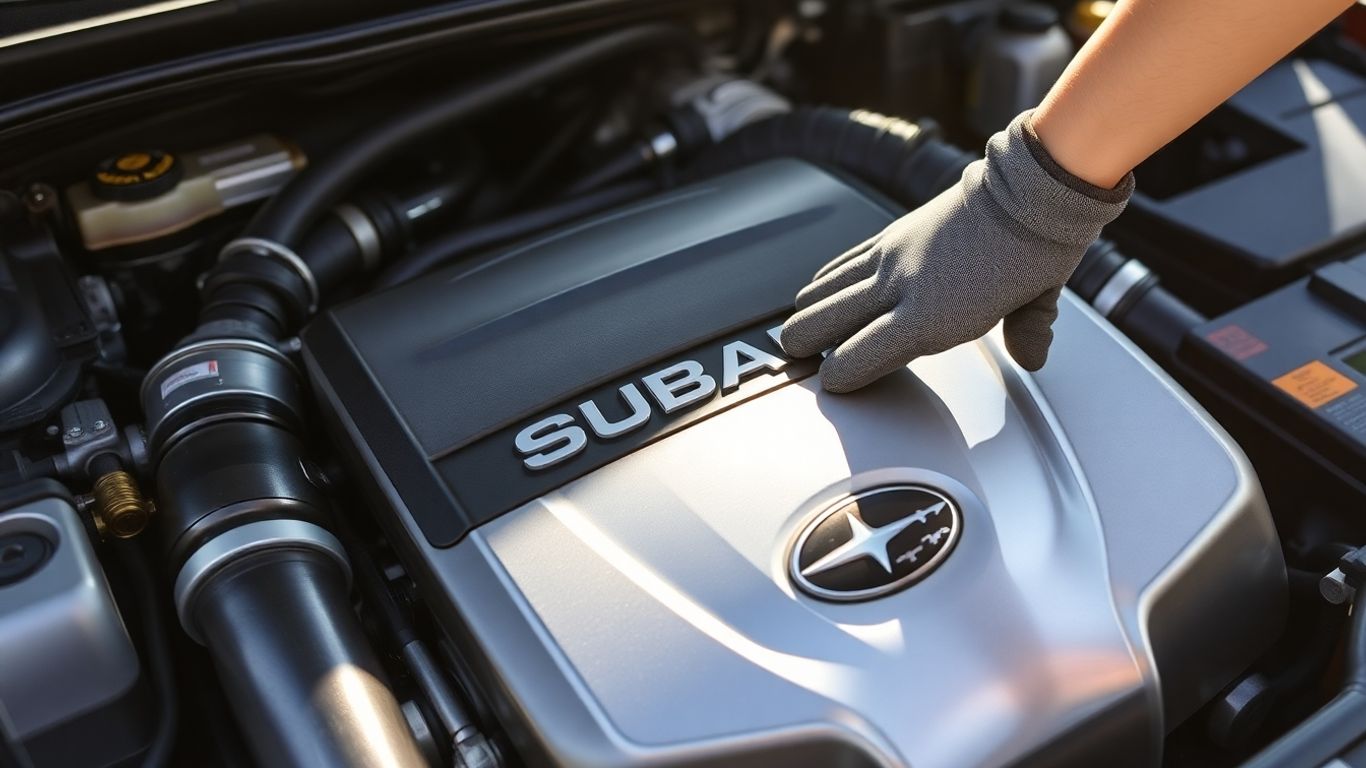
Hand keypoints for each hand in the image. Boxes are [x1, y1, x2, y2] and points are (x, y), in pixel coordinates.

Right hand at [780, 111, 1132, 392]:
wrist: (1029, 187)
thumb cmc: (1038, 247)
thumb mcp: (1039, 301)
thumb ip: (1028, 334)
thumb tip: (1032, 358)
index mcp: (931, 318)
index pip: (858, 357)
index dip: (837, 376)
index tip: (833, 384)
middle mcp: (900, 287)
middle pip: (825, 322)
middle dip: (804, 345)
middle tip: (797, 359)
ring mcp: (891, 257)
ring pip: (825, 290)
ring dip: (807, 313)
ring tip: (797, 331)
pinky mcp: (891, 234)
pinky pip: (843, 262)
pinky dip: (824, 280)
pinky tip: (815, 291)